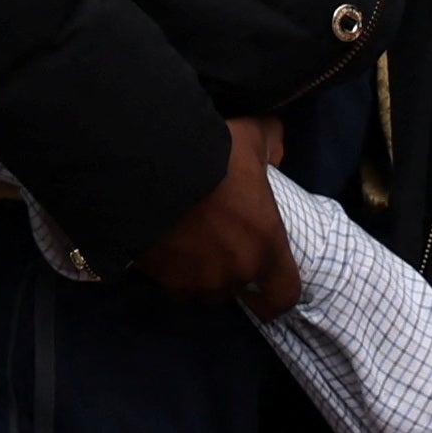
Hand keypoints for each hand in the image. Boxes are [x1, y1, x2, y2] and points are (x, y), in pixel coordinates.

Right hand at [136, 113, 299, 312]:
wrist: (148, 164)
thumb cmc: (212, 154)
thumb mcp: (253, 136)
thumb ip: (273, 147)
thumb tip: (275, 154)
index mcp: (265, 247)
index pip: (283, 296)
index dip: (276, 295)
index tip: (265, 288)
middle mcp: (232, 273)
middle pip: (236, 289)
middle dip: (230, 271)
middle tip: (219, 243)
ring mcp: (195, 280)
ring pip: (202, 288)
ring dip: (200, 273)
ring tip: (189, 244)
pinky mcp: (160, 278)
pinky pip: (171, 281)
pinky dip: (171, 269)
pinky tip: (164, 243)